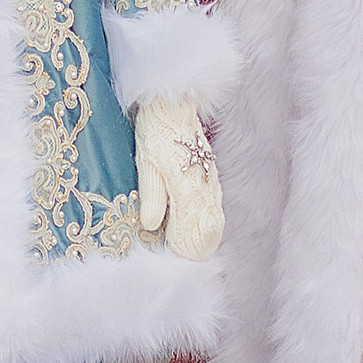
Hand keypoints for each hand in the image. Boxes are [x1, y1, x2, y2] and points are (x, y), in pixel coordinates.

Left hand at [133, 97, 223, 261]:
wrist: (173, 106)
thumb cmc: (156, 133)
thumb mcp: (146, 165)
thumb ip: (152, 197)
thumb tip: (150, 227)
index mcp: (189, 189)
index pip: (194, 233)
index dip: (184, 250)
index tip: (172, 255)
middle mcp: (206, 188)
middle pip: (210, 231)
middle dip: (195, 247)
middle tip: (179, 255)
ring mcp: (211, 182)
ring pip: (215, 220)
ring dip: (203, 236)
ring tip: (187, 248)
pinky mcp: (211, 175)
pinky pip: (215, 206)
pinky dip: (208, 222)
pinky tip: (197, 227)